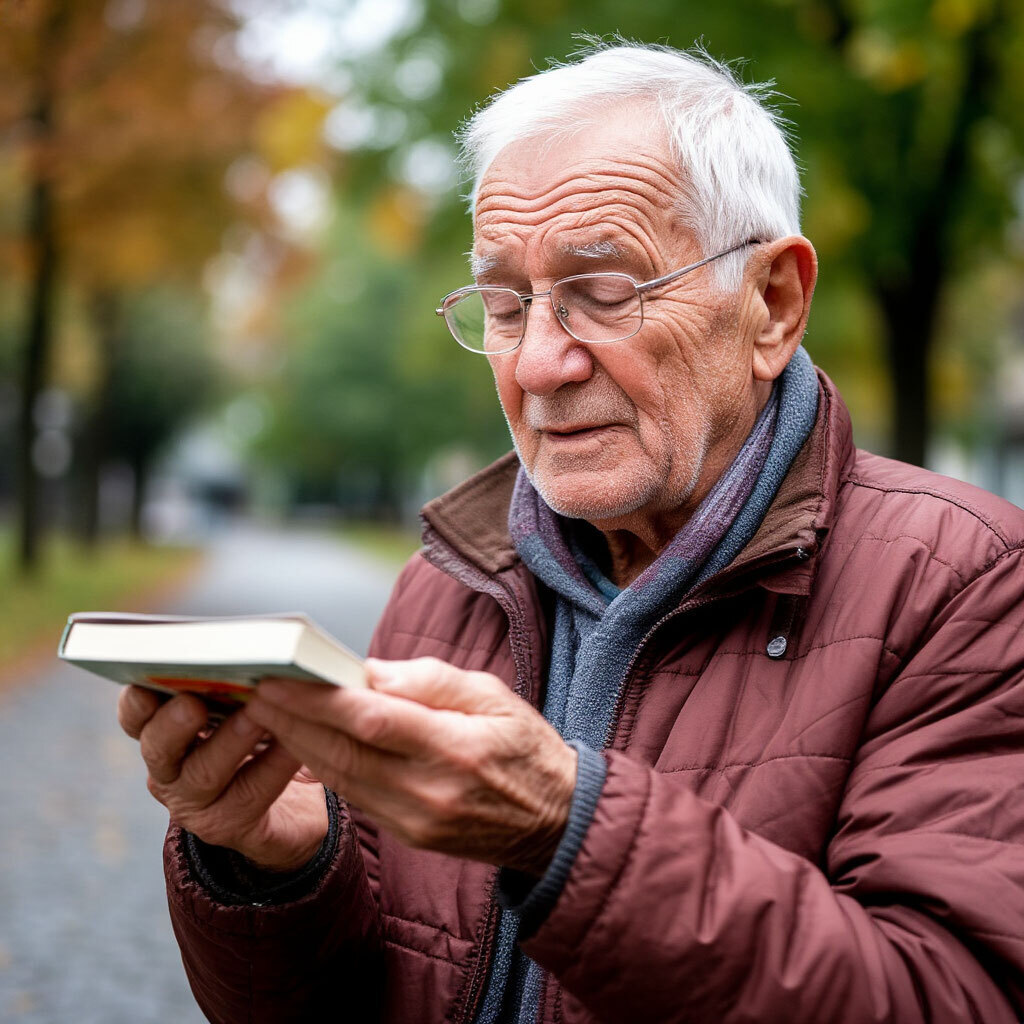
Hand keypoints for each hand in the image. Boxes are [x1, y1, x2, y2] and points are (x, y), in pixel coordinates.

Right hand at [117, 685, 328, 871]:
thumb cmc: (263, 736)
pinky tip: (294, 743)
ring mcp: (195, 802)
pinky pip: (251, 792)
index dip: (136, 700)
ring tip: (256, 714)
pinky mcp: (230, 825)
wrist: (294, 803)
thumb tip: (248, 644)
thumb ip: (231, 679)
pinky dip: (274, 764)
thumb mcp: (242, 704)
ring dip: (231, 740)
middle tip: (194, 702)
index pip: (136, 713)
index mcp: (163, 730)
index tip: (145, 682)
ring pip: (204, 772)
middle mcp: (169, 769)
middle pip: (158, 746)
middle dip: (175, 721)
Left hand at [245, 658, 577, 875]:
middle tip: (252, 688)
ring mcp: (417, 819)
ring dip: (298, 745)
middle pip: (344, 752)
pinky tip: (303, 742)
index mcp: (456, 747)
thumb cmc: (526, 746)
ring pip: (341, 778)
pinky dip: (325, 767)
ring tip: (265, 711)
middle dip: (292, 720)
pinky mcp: (409, 834)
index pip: (373, 720)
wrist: (555, 822)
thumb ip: (430, 681)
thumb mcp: (494, 695)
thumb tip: (369, 671)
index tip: (280, 676)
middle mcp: (430, 790)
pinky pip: (355, 796)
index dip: (320, 700)